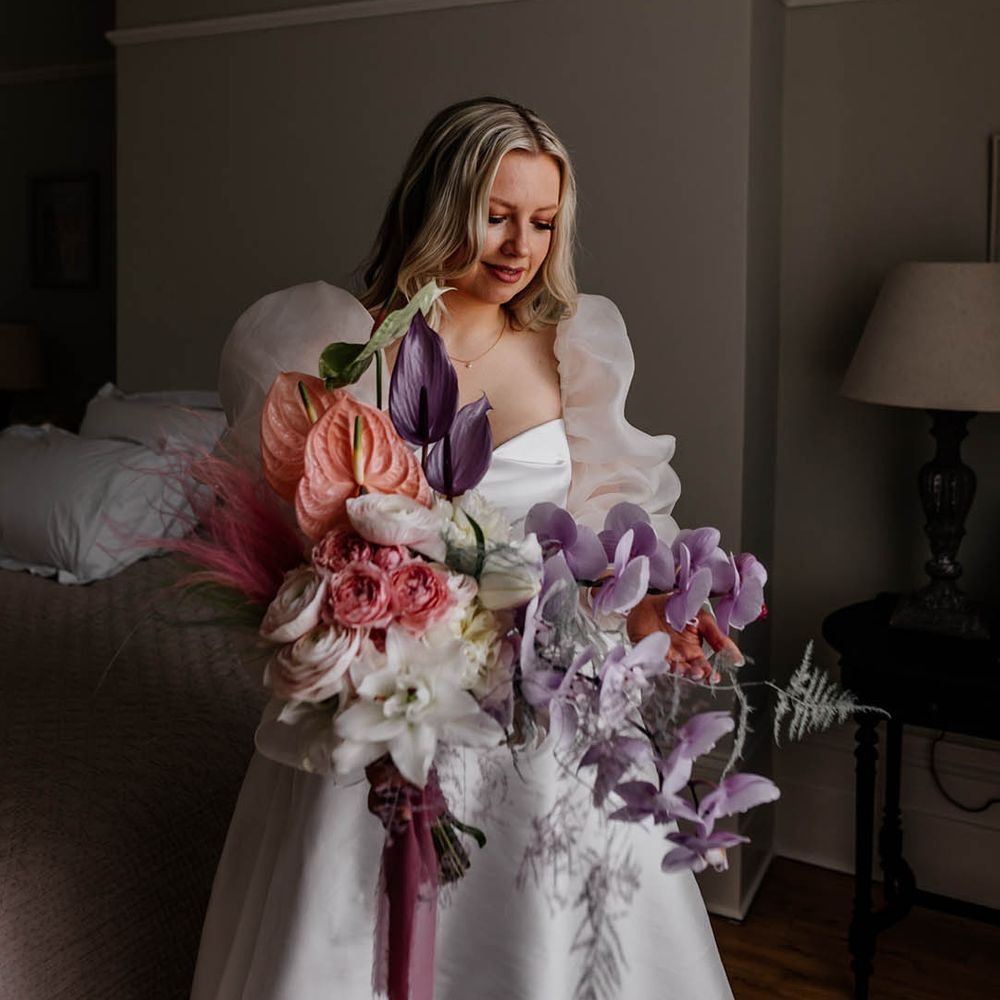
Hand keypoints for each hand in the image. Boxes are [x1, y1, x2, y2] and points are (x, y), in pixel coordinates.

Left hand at [626, 596, 742, 683]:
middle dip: (696, 675)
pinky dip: (661, 664)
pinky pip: (656, 662)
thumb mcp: (702, 619)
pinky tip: (667, 662)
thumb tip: (735, 656)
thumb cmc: (676, 608)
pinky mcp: (649, 653)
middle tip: (700, 672)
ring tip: (685, 669)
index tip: (715, 677)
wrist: (650, 600)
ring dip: (681, 671)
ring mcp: (665, 656)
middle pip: (690, 672)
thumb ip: (717, 636)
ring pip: (675, 670)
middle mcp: (680, 657)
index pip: (704, 667)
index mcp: (694, 651)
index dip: (710, 674)